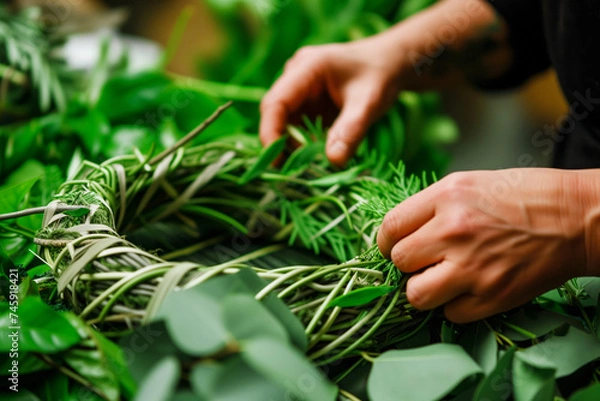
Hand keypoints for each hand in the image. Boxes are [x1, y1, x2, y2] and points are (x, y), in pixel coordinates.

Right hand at [259, 39, 402, 165]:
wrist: (392, 62)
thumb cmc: (381, 76)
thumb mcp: (369, 103)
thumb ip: (351, 131)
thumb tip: (333, 161)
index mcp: (307, 67)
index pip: (275, 102)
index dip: (270, 133)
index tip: (277, 161)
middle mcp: (295, 76)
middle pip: (274, 114)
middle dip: (280, 143)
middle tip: (295, 172)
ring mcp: (298, 90)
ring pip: (283, 123)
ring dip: (291, 147)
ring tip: (309, 168)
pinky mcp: (305, 103)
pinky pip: (296, 127)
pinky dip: (302, 145)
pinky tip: (315, 158)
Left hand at [377, 168, 599, 322]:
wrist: (575, 218)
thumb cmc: (522, 196)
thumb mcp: (468, 184)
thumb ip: (430, 207)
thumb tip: (400, 234)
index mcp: (446, 197)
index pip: (390, 227)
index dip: (386, 241)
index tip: (393, 247)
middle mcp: (454, 231)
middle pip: (398, 261)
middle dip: (406, 263)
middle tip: (424, 260)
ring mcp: (472, 267)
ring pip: (415, 295)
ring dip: (423, 289)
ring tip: (440, 279)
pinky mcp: (492, 296)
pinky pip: (450, 314)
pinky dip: (454, 305)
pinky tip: (468, 289)